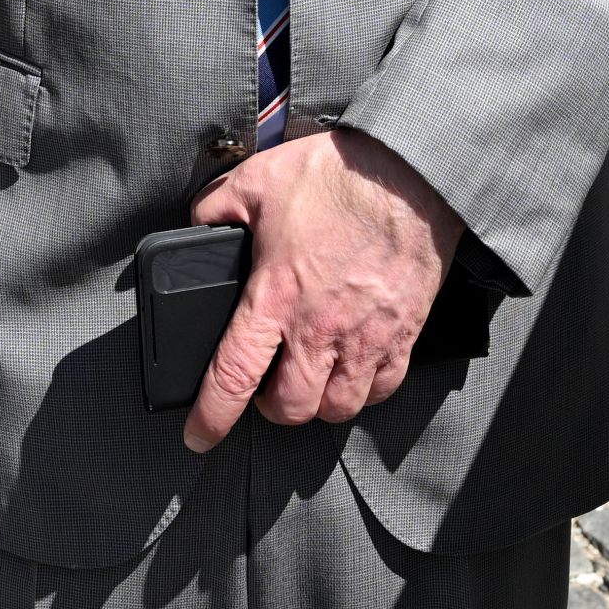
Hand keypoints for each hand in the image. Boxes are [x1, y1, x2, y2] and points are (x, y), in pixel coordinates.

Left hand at [183, 128, 460, 450]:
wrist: (411, 172)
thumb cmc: (338, 175)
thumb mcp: (257, 180)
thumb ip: (217, 209)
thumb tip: (197, 228)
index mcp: (276, 296)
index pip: (233, 376)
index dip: (211, 416)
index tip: (199, 435)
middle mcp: (319, 328)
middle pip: (290, 409)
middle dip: (270, 410)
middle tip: (265, 387)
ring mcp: (365, 337)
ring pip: (337, 409)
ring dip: (317, 403)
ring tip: (309, 378)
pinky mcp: (403, 334)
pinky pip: (381, 390)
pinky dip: (363, 390)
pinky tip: (352, 368)